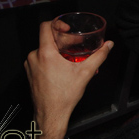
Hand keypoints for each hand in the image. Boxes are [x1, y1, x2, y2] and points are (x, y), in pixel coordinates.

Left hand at [24, 21, 113, 138]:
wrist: (51, 115)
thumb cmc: (64, 96)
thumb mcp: (85, 73)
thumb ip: (98, 56)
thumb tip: (108, 45)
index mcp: (45, 53)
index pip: (45, 27)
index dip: (57, 23)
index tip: (67, 28)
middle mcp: (34, 57)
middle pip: (48, 39)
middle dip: (64, 41)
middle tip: (76, 44)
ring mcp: (30, 66)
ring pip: (44, 50)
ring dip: (58, 51)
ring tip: (71, 57)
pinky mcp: (30, 74)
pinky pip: (40, 60)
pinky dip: (51, 60)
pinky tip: (63, 67)